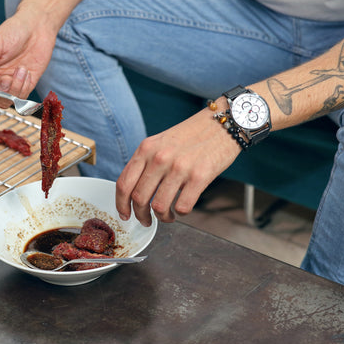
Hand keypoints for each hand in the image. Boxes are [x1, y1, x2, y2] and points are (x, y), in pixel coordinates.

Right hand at [0, 9, 57, 110]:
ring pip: (5, 103)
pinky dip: (23, 86)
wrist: (37, 28)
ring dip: (13, 89)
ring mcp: (7, 86)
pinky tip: (26, 71)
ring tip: (20, 69)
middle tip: (5, 80)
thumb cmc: (12, 31)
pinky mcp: (23, 87)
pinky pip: (20, 99)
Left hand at [115, 104, 241, 225]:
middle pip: (138, 198)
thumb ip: (145, 162)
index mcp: (145, 149)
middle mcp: (159, 158)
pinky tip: (182, 209)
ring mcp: (179, 167)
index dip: (120, 204)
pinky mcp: (199, 176)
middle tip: (146, 220)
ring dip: (162, 218)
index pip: (124, 183)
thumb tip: (133, 191)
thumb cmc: (190, 136)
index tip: (124, 214)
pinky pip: (182, 206)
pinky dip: (180, 213)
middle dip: (140, 215)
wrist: (222, 124)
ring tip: (167, 216)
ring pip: (159, 206)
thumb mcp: (160, 143)